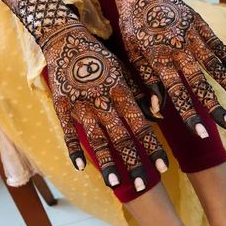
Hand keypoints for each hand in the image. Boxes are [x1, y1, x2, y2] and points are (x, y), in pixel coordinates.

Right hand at [40, 22, 167, 189]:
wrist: (65, 39)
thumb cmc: (100, 56)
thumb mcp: (123, 69)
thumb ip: (139, 92)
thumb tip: (159, 114)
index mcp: (120, 92)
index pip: (140, 125)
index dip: (152, 147)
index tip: (163, 166)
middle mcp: (102, 101)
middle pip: (120, 137)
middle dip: (133, 163)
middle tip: (142, 186)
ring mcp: (80, 105)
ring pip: (96, 139)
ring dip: (106, 162)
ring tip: (115, 184)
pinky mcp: (62, 106)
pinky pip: (68, 131)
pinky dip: (73, 148)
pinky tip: (79, 167)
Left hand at [117, 0, 225, 133]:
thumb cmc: (132, 27)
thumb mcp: (132, 55)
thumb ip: (147, 82)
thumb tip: (157, 111)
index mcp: (158, 60)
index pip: (177, 94)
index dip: (191, 115)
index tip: (204, 133)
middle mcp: (177, 49)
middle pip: (200, 83)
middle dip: (216, 106)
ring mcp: (190, 35)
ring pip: (213, 64)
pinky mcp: (198, 22)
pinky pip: (216, 42)